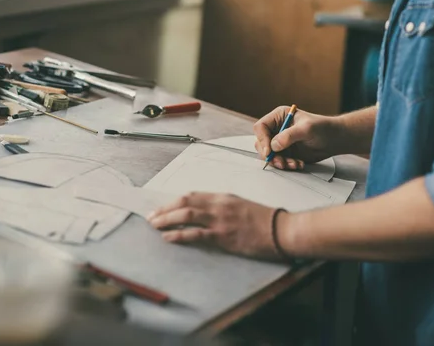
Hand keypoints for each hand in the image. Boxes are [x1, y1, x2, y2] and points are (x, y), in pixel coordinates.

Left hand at [147, 192, 287, 259]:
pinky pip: (195, 234)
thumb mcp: (242, 207)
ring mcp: (220, 219)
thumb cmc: (266, 220)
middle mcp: (219, 205)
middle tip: (151, 216)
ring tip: (154, 225)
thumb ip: (224, 208)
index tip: (163, 207)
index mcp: (224, 197)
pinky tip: (168, 237)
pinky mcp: (223, 235)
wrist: (282, 229)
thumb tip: (207, 214)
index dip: (174, 201)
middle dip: (165, 209)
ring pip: (186, 215)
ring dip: (166, 219)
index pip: (193, 195)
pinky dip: (178, 235)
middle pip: (185, 202)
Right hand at [253, 106, 340, 169]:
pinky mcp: (287, 152)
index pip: (261, 127)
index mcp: (279, 116)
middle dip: (270, 155)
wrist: (335, 139)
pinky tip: (298, 164)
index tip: (269, 152)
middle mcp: (277, 128)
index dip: (262, 140)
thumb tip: (273, 145)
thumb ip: (289, 136)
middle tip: (281, 162)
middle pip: (261, 142)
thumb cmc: (323, 128)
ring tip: (293, 164)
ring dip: (279, 162)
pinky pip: (279, 161)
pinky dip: (287, 165)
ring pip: (270, 154)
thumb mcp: (307, 129)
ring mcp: (281, 141)